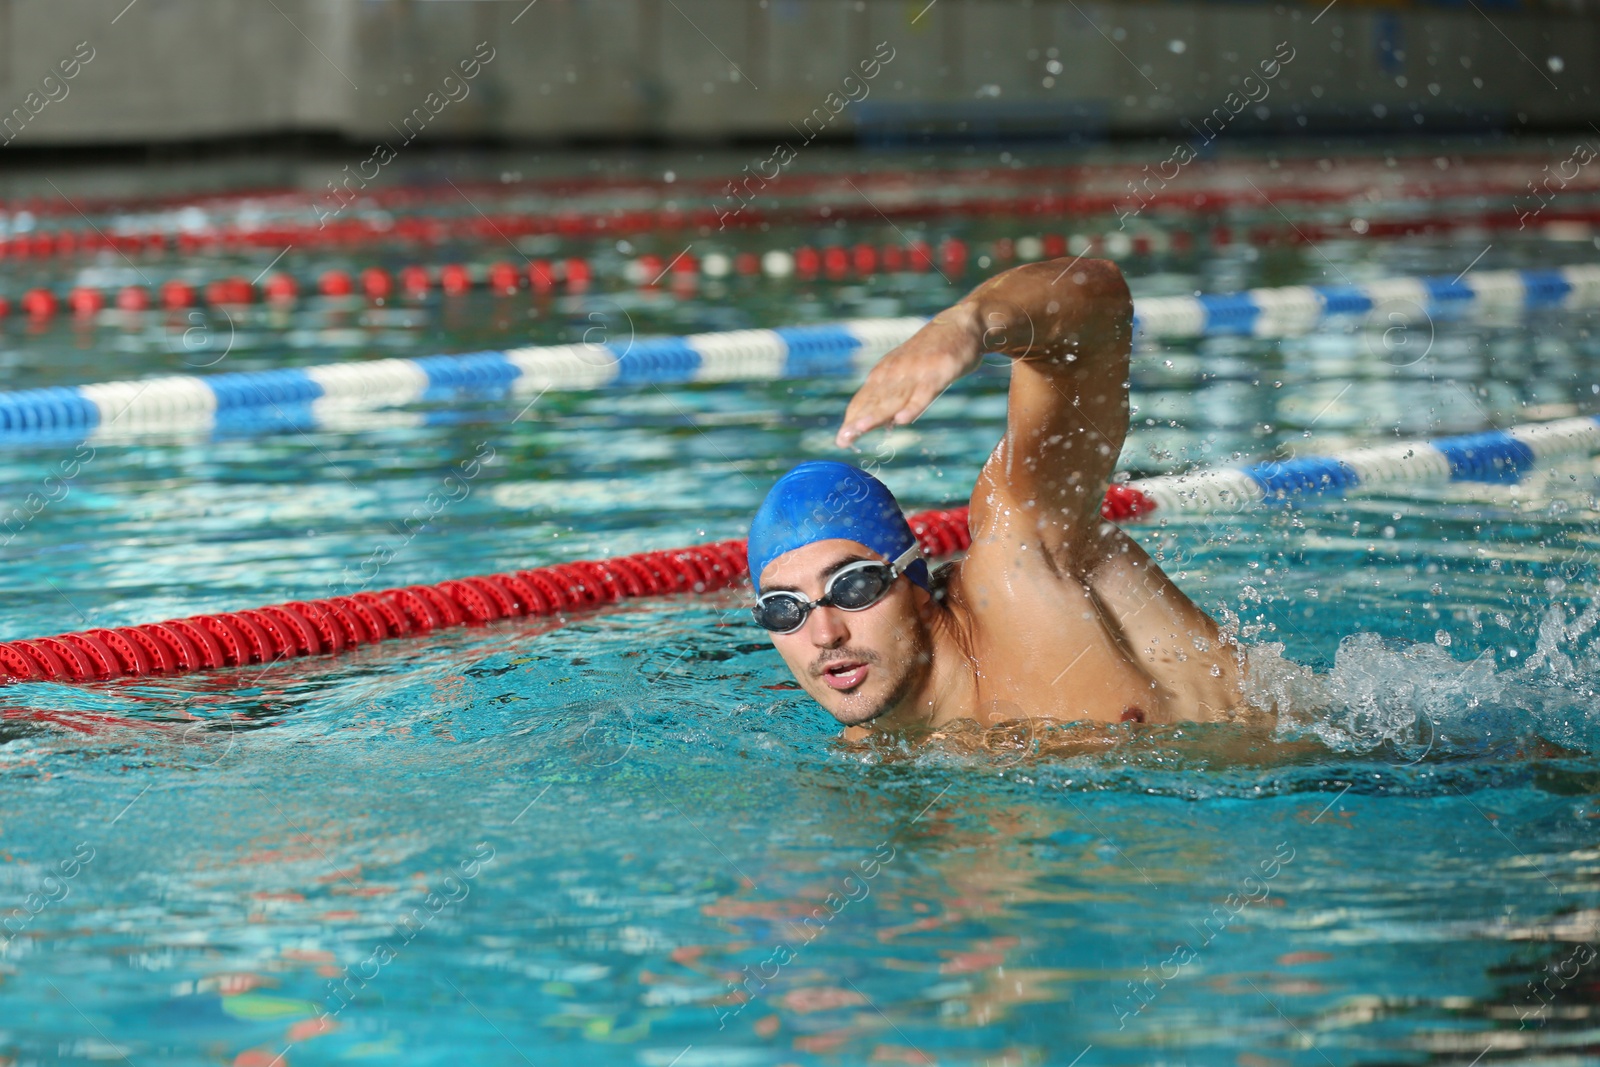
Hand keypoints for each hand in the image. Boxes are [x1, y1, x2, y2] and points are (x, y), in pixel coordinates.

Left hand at [835, 303, 983, 448]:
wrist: (961, 323)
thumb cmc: (933, 352)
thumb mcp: (907, 370)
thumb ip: (895, 394)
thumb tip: (885, 422)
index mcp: (886, 372)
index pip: (864, 399)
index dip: (852, 419)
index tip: (841, 440)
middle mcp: (896, 371)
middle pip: (874, 401)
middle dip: (857, 421)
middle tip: (842, 440)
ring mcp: (916, 372)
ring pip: (894, 398)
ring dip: (876, 415)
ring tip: (859, 430)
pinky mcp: (938, 372)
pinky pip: (924, 392)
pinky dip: (913, 406)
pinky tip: (902, 419)